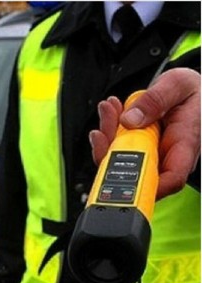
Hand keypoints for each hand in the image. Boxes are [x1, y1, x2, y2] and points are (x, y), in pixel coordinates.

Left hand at [90, 68, 200, 199]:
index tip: (121, 174)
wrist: (193, 90)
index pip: (171, 178)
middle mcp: (168, 154)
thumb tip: (130, 120)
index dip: (146, 184)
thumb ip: (155, 100)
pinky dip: (109, 129)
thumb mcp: (178, 84)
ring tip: (109, 110)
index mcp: (186, 143)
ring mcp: (152, 152)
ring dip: (108, 137)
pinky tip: (111, 110)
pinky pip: (118, 146)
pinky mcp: (139, 146)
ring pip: (121, 159)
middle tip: (103, 129)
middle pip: (136, 170)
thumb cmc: (192, 91)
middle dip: (112, 153)